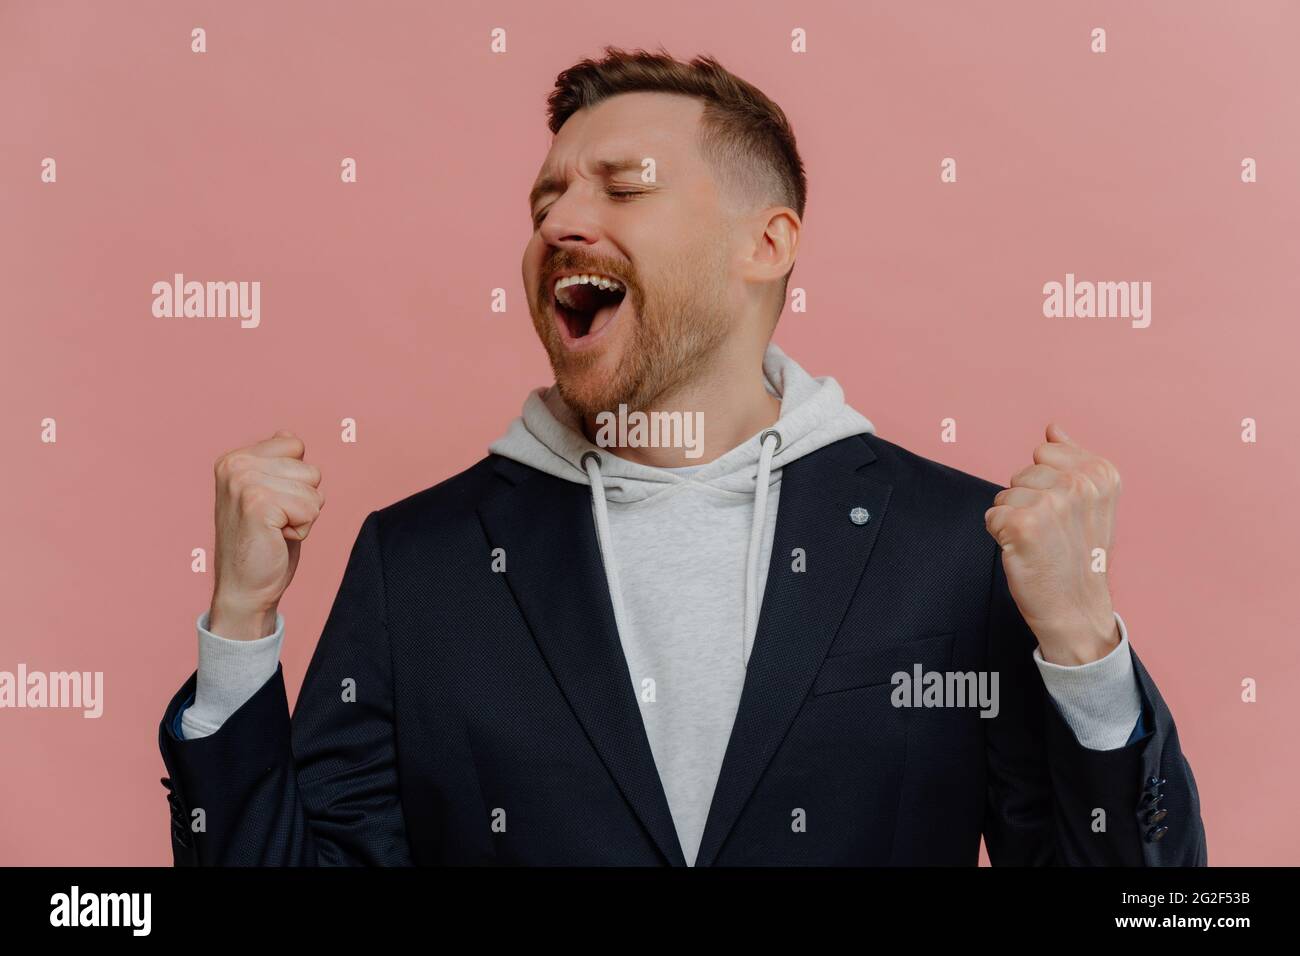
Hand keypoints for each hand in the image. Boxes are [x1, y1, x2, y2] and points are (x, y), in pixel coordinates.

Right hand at [209, 429, 324, 639]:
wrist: (244, 589)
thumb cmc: (263, 544)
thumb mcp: (270, 495)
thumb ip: (277, 464)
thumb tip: (288, 435)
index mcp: (235, 458)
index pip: (296, 446)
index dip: (297, 481)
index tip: (273, 505)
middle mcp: (235, 465)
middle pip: (310, 469)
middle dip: (303, 500)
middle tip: (274, 522)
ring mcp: (244, 482)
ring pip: (314, 490)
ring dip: (303, 516)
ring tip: (275, 530)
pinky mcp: (257, 503)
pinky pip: (311, 508)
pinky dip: (303, 529)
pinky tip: (277, 538)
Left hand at [984, 422, 1120, 664]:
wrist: (1077, 610)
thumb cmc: (1080, 556)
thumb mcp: (1091, 503)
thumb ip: (1072, 461)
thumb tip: (1053, 428)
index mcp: (1101, 473)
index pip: (1044, 454)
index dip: (1045, 484)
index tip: (1066, 514)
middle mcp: (1079, 484)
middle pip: (1022, 473)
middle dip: (1028, 501)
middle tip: (1052, 534)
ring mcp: (1051, 503)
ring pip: (1005, 494)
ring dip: (1014, 519)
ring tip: (1040, 544)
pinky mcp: (1022, 524)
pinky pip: (992, 515)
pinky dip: (1000, 536)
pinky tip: (1024, 553)